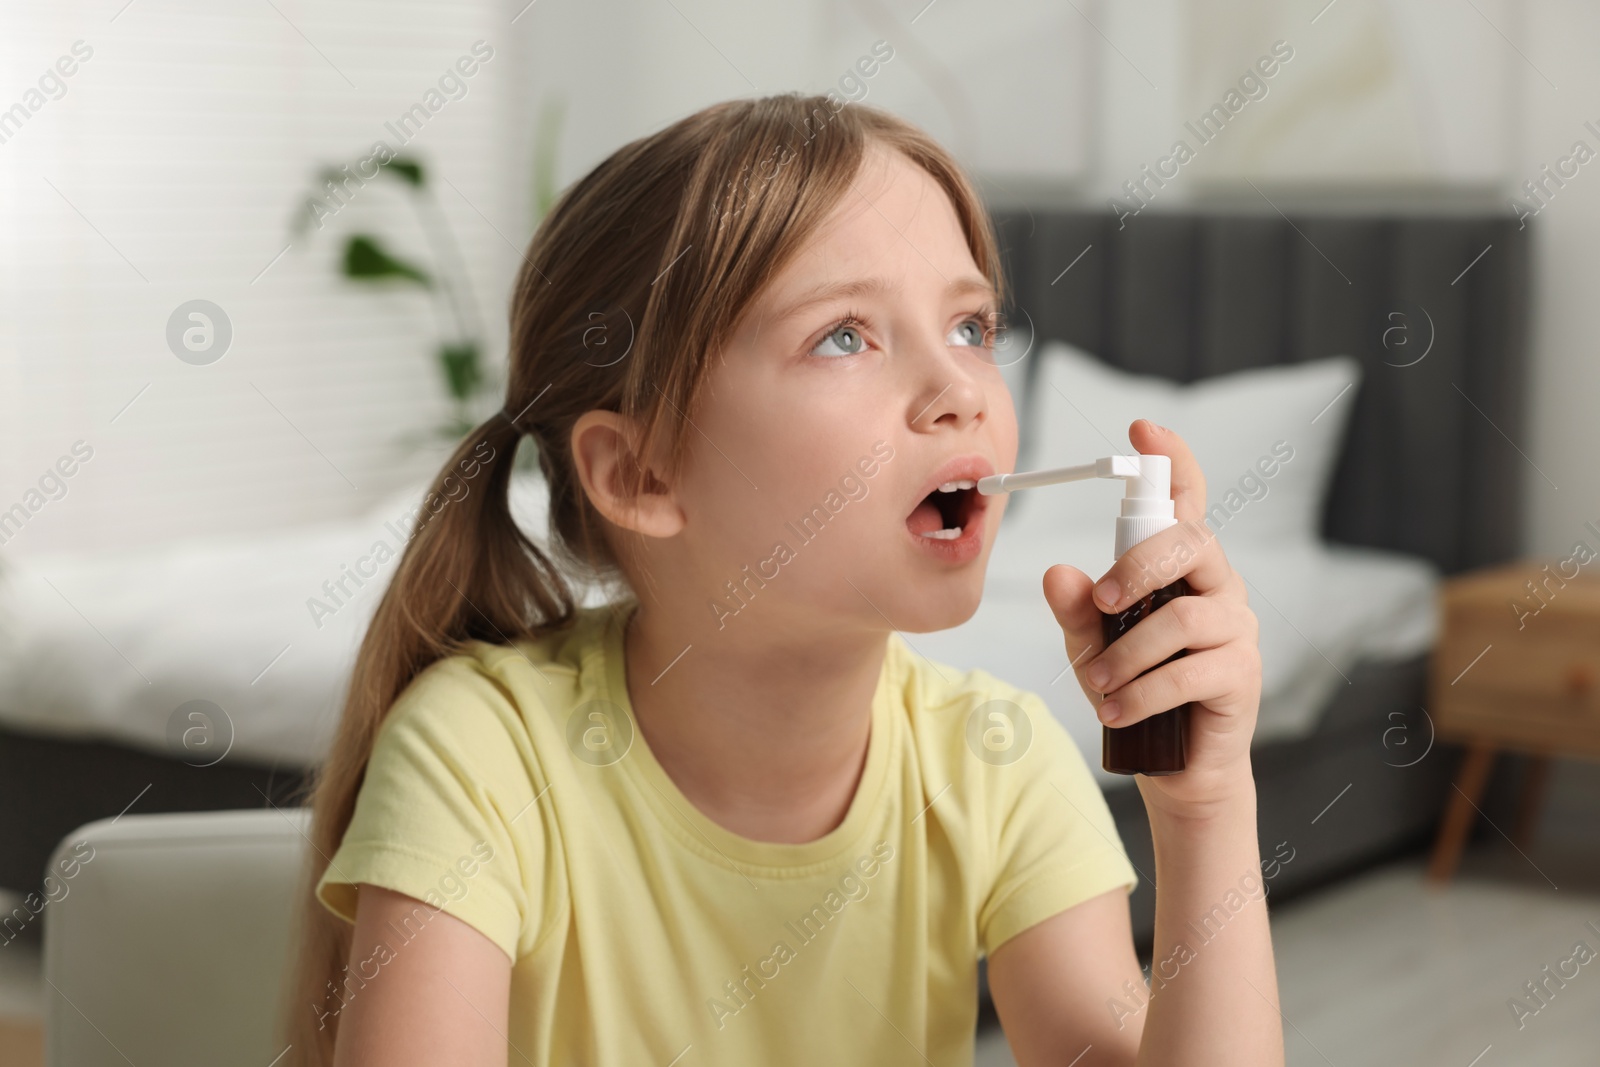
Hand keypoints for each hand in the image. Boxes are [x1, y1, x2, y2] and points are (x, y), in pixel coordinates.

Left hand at [1041, 419, 1261, 818]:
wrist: (1174, 765)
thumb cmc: (1134, 689)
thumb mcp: (1090, 646)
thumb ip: (1076, 609)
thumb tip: (1056, 572)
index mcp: (1182, 566)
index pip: (1186, 500)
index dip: (1172, 461)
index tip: (1142, 429)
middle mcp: (1217, 585)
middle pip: (1190, 543)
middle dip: (1137, 568)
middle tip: (1101, 604)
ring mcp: (1236, 628)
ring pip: (1182, 618)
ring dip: (1127, 654)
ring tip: (1097, 685)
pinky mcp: (1243, 674)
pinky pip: (1189, 673)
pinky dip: (1142, 694)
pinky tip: (1115, 711)